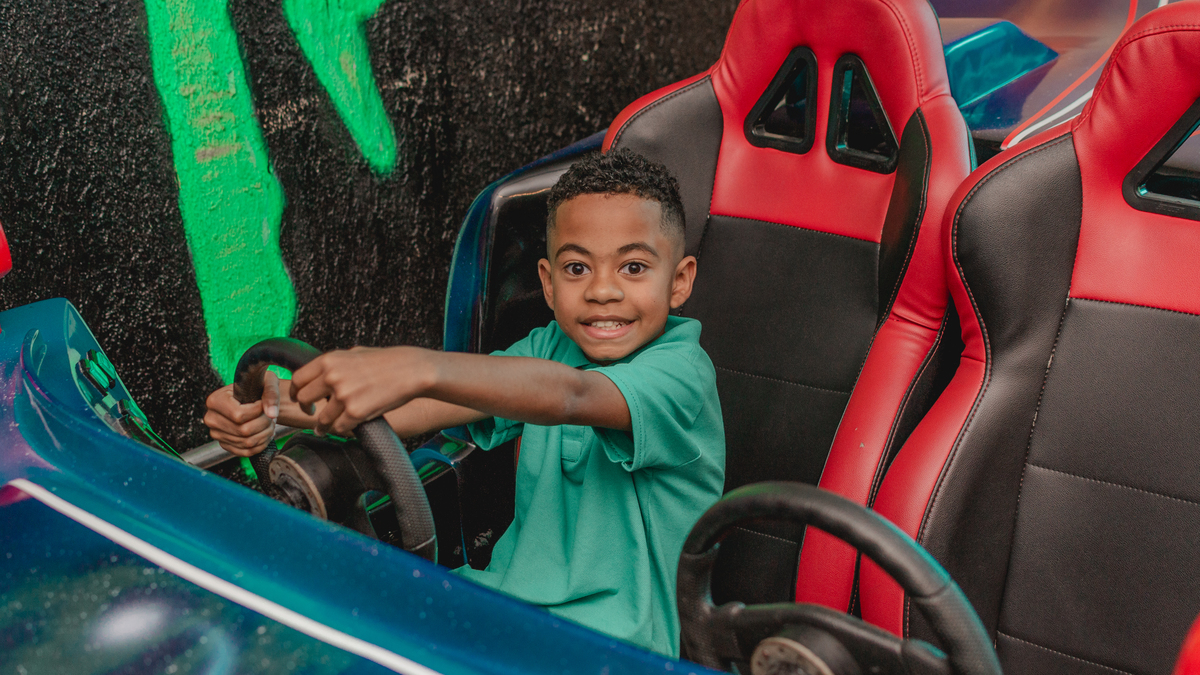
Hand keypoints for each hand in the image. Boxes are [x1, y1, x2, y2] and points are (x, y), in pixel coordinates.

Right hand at [203, 370, 280, 455]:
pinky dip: (261, 444)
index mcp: (215, 400)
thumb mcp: (267, 381)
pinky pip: (246, 452)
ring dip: (265, 434)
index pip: (238, 415)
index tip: (262, 404)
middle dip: (264, 423)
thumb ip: (271, 394)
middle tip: (270, 416)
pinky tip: (264, 433)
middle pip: (244, 430)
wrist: (251, 397)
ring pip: (247, 442)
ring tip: (269, 423)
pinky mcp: (225, 444)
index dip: (257, 411)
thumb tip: (272, 413)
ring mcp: (217, 434)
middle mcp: (211, 418)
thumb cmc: (257, 386)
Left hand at [290, 346, 429, 436]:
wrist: (411, 371)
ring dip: (323, 426)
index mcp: (329, 360)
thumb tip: (322, 374)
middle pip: (304, 400)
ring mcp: (343, 396)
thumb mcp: (356, 353)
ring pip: (321, 419)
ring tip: (325, 428)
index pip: (298, 379)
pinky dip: (341, 429)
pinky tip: (343, 427)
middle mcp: (332, 377)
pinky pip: (339, 427)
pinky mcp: (356, 412)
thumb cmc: (388, 361)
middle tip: (311, 413)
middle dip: (306, 409)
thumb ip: (336, 364)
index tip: (299, 398)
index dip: (296, 392)